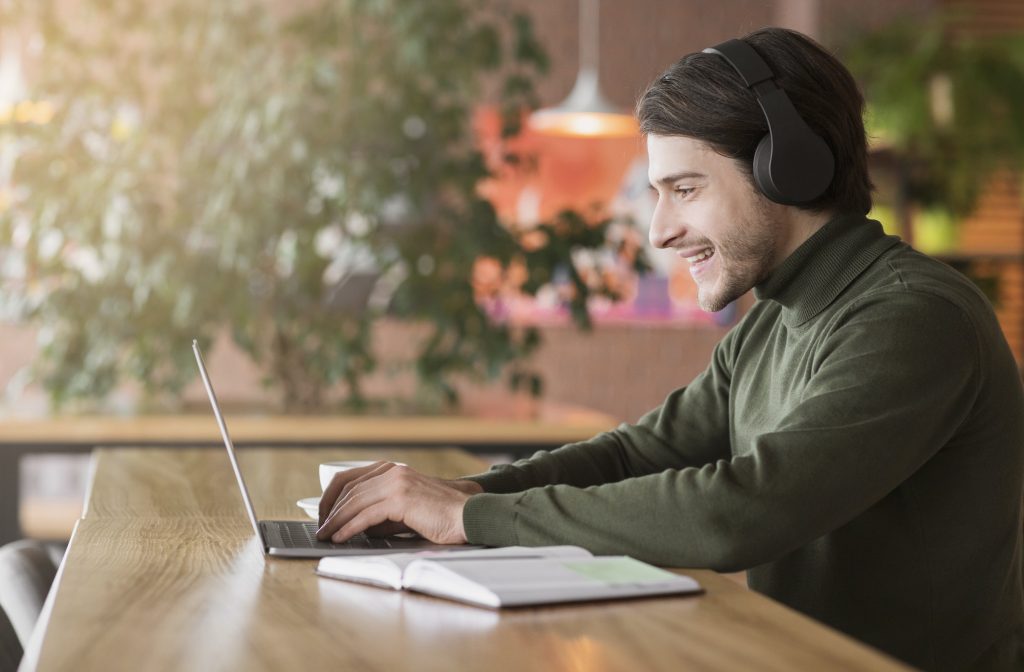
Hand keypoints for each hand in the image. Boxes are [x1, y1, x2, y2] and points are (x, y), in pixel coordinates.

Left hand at [316, 462, 482, 544]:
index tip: (323, 514)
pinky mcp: (401, 498)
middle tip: (320, 528)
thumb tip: (357, 527)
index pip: (350, 477)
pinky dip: (349, 527)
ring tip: (325, 536)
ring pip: (354, 501)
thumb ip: (382, 513)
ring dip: (335, 520)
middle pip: (349, 488)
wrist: (469, 516)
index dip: (332, 496)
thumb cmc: (442, 517)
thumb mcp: (406, 510)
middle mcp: (393, 471)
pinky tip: (340, 538)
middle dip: (330, 510)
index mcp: (394, 469)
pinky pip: (366, 514)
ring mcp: (397, 482)